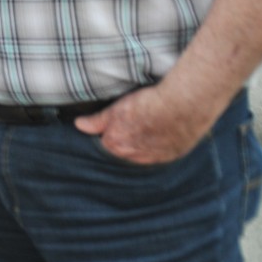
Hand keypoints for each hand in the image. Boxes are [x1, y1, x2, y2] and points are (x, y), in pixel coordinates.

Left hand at [73, 84, 222, 164]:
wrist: (182, 106)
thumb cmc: (147, 104)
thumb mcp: (116, 109)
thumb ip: (97, 121)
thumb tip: (79, 125)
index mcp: (117, 145)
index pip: (106, 142)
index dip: (109, 130)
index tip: (115, 121)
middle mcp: (134, 156)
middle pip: (123, 150)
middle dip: (124, 139)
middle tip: (132, 123)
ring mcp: (155, 157)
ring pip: (141, 154)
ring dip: (141, 144)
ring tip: (145, 127)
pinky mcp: (172, 155)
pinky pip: (158, 155)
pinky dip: (156, 146)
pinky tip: (158, 133)